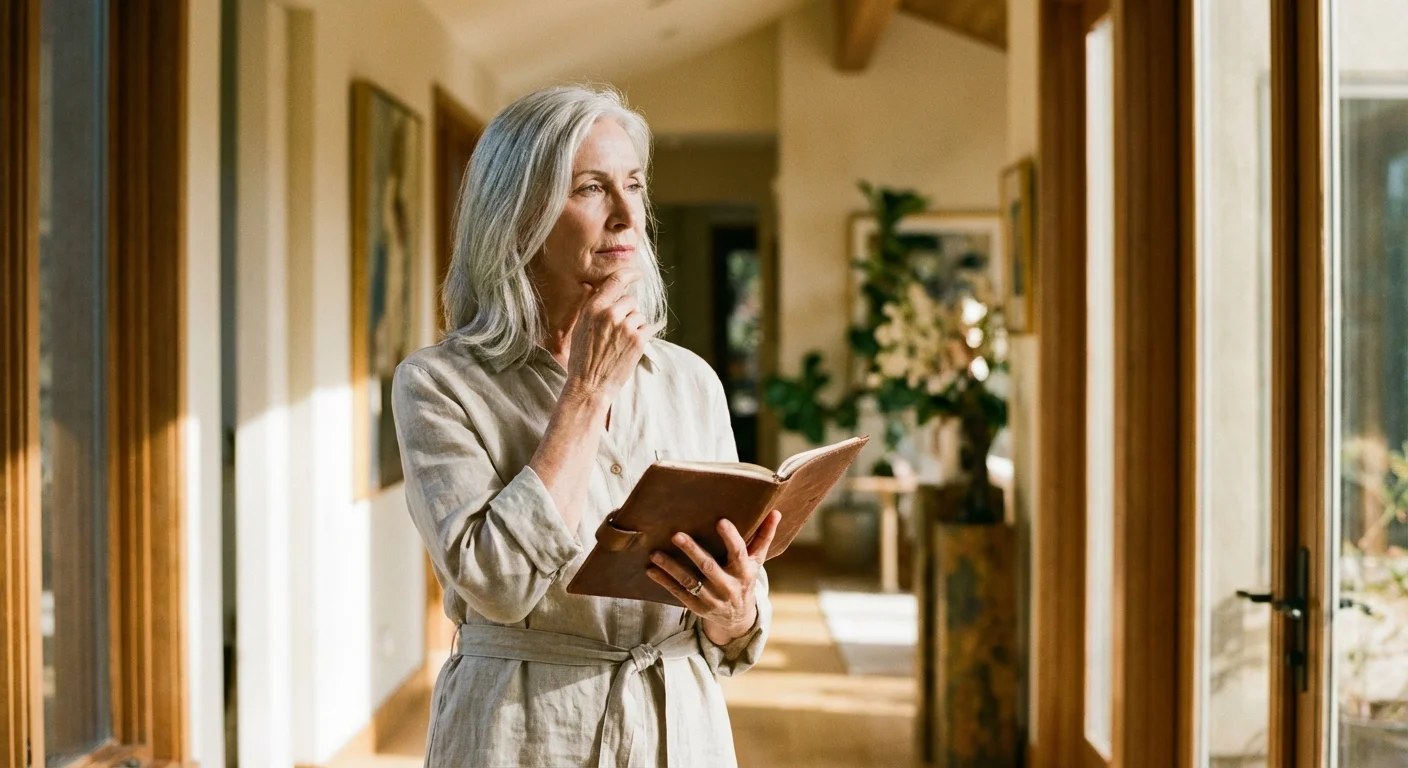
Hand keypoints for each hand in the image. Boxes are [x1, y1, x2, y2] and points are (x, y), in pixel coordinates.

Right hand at [564, 268, 662, 403]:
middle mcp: (610, 314)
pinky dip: (643, 335)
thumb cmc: (582, 358)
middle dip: (628, 312)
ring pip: (639, 315)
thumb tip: (595, 287)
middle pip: (630, 300)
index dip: (629, 274)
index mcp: (593, 309)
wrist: (589, 385)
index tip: (637, 273)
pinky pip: (648, 327)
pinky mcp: (638, 340)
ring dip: (635, 325)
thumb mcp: (580, 328)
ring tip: (622, 342)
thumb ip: (591, 307)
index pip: (615, 281)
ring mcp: (625, 327)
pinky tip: (632, 346)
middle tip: (619, 330)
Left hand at [646, 510, 781, 641]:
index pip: (739, 553)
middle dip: (693, 551)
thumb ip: (764, 537)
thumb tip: (776, 512)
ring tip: (656, 553)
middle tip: (676, 535)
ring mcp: (712, 599)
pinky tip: (651, 570)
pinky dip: (664, 582)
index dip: (731, 538)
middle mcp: (729, 587)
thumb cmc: (746, 579)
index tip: (720, 521)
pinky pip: (679, 594)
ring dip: (671, 567)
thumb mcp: (757, 561)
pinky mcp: (698, 607)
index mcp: (745, 572)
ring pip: (690, 582)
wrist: (739, 618)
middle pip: (709, 567)